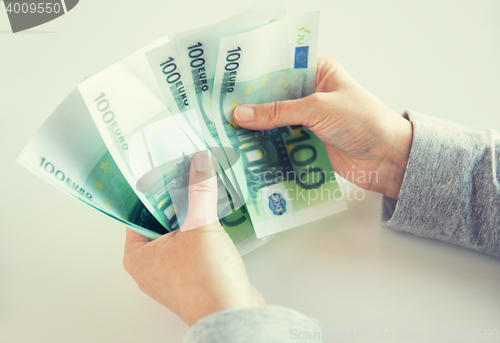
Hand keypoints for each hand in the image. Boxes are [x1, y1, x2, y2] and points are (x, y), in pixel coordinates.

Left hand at [123, 153, 265, 325]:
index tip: (167, 170)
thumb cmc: (205, 279)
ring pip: (178, 235)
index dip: (153, 190)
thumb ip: (199, 191)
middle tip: (188, 177)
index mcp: (138, 256)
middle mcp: (150, 267)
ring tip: (203, 194)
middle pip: (160, 222)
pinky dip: (201, 234)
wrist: (232, 315)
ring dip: (191, 217)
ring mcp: (171, 275)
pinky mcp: (191, 278)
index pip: (138, 212)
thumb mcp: (200, 226)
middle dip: (177, 201)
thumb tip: (200, 162)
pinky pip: (191, 248)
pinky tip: (214, 220)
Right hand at [233, 57, 412, 198]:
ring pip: (277, 120)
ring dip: (259, 127)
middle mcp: (313, 93)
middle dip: (254, 105)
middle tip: (224, 110)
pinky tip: (249, 147)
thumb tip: (242, 114)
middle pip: (276, 97)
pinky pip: (284, 141)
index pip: (281, 69)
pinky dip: (269, 144)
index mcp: (319, 72)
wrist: (387, 158)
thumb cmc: (363, 122)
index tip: (230, 86)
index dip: (257, 77)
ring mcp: (311, 119)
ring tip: (230, 130)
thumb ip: (278, 112)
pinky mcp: (310, 141)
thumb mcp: (318, 108)